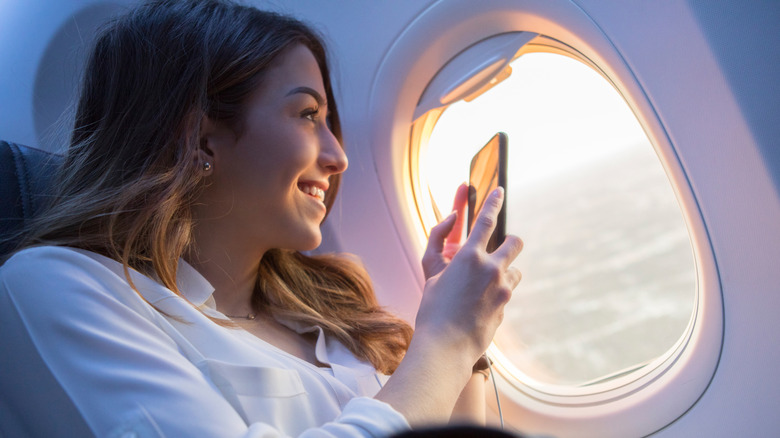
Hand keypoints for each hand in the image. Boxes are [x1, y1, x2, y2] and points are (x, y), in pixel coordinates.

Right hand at [414, 187, 523, 363]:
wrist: (446, 345)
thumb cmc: (434, 309)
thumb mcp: (431, 274)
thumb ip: (439, 246)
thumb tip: (453, 227)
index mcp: (468, 256)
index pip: (486, 220)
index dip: (493, 202)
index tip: (499, 191)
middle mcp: (490, 268)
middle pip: (515, 242)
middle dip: (511, 242)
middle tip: (503, 248)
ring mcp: (502, 288)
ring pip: (515, 270)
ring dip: (505, 273)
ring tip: (486, 287)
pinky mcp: (507, 305)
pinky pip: (507, 292)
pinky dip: (499, 294)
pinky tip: (482, 307)